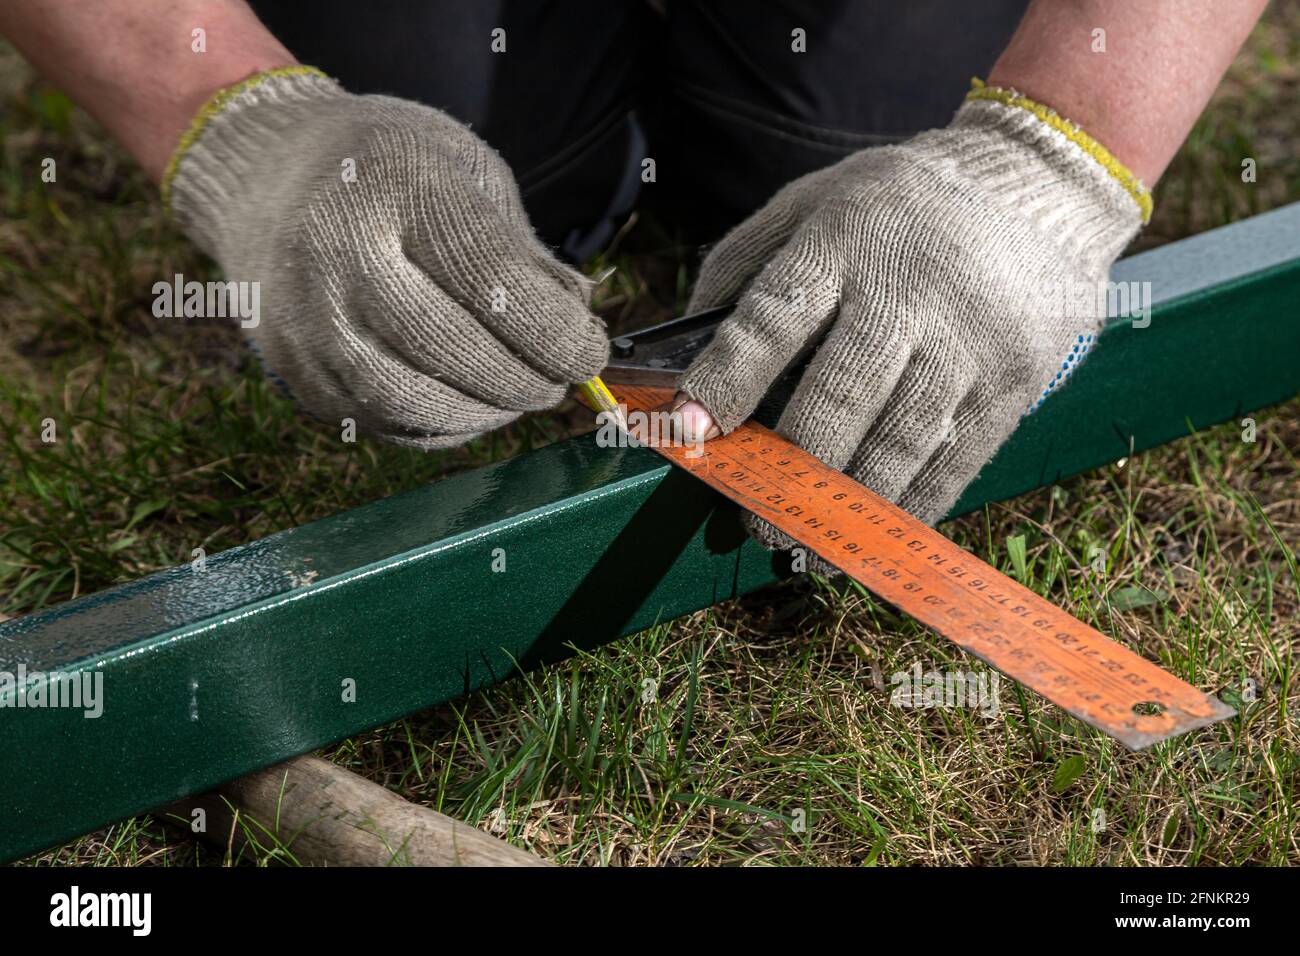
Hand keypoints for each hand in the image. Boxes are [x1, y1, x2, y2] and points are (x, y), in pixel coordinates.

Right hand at [167, 69, 607, 447]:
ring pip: (413, 402)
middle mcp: (336, 254)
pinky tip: (470, 402)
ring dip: (486, 412)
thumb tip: (578, 321)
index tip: (590, 351)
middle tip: (559, 381)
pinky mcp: (295, 371)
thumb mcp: (468, 173)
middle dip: (525, 379)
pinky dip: (443, 425)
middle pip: (451, 349)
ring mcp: (306, 319)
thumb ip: (525, 249)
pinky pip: (384, 422)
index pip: (492, 280)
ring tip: (518, 394)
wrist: (266, 177)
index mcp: (395, 185)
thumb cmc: (390, 170)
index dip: (555, 331)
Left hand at [678, 91, 1146, 534]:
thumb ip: (745, 263)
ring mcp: (969, 337)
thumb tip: (680, 350)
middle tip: (754, 516)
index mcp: (844, 238)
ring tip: (807, 539)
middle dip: (790, 465)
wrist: (1038, 185)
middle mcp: (908, 288)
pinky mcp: (1015, 377)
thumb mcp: (814, 200)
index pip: (775, 316)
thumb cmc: (897, 206)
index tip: (688, 429)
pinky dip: (912, 505)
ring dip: (847, 503)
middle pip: (841, 393)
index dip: (728, 377)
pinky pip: (957, 459)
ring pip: (900, 439)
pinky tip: (875, 532)